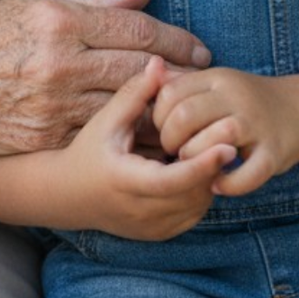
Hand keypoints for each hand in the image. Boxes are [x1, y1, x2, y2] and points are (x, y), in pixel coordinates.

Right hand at [0, 0, 210, 155]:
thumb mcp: (39, 2)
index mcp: (61, 20)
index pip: (135, 27)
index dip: (174, 38)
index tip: (199, 49)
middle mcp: (61, 61)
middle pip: (137, 67)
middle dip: (178, 73)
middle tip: (204, 78)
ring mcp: (54, 103)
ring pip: (124, 107)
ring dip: (160, 109)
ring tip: (186, 108)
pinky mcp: (46, 135)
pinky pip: (99, 134)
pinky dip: (127, 135)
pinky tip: (149, 134)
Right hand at [56, 57, 233, 237]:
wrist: (69, 196)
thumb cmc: (89, 151)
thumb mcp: (107, 121)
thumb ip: (135, 93)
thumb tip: (159, 63)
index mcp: (126, 181)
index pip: (173, 179)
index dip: (203, 164)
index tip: (228, 146)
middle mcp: (140, 210)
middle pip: (193, 193)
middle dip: (213, 166)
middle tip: (227, 135)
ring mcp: (152, 227)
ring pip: (197, 205)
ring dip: (209, 179)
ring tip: (210, 148)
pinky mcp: (160, 234)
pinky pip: (192, 214)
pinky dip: (200, 192)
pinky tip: (196, 169)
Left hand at [153, 65, 298, 198]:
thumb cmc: (243, 103)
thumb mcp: (214, 84)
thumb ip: (182, 83)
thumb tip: (148, 76)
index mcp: (217, 78)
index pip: (172, 92)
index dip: (158, 116)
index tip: (163, 130)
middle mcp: (237, 97)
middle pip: (188, 115)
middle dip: (171, 139)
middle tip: (173, 151)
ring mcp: (257, 125)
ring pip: (216, 139)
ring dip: (196, 159)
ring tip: (192, 166)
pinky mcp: (274, 153)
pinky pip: (248, 174)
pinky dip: (229, 184)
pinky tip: (217, 184)